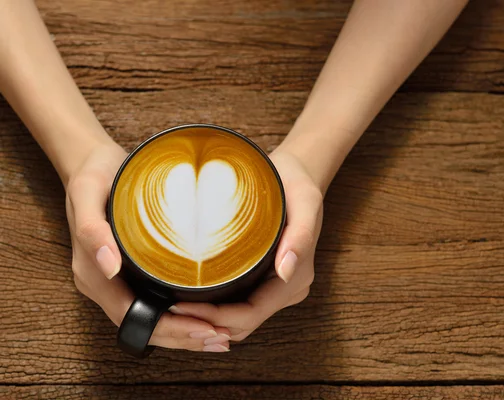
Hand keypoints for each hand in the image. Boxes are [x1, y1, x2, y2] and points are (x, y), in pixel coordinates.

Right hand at [65, 140, 230, 352]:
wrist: (91, 163)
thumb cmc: (93, 175)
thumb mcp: (88, 194)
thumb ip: (92, 229)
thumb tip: (109, 267)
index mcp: (92, 273)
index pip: (132, 317)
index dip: (169, 329)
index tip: (204, 329)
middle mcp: (104, 283)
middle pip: (145, 325)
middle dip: (183, 336)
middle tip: (222, 338)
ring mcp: (117, 280)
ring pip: (151, 319)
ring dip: (184, 332)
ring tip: (219, 335)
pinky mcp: (130, 271)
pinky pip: (154, 302)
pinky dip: (180, 315)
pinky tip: (206, 314)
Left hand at [170, 147, 323, 341]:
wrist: (298, 173)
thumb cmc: (296, 184)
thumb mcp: (304, 201)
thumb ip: (300, 236)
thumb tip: (286, 272)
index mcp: (297, 277)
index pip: (252, 313)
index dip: (217, 318)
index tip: (183, 308)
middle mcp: (288, 287)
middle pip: (244, 323)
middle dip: (209, 323)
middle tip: (171, 311)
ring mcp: (277, 286)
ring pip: (240, 319)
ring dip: (211, 320)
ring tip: (176, 308)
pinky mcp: (265, 279)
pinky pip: (240, 305)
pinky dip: (217, 310)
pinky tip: (193, 299)